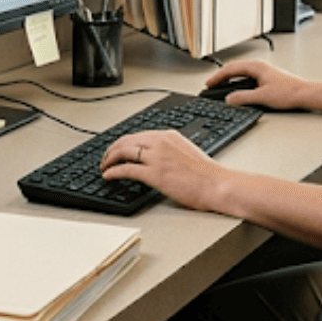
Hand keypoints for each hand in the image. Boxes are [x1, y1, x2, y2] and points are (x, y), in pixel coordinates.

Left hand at [99, 129, 228, 211]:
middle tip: (105, 158)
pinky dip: (113, 171)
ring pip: (122, 152)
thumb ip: (169, 149)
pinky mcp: (154, 174)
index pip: (137, 135)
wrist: (218, 185)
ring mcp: (156, 157)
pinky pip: (126, 170)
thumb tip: (155, 156)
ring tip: (103, 167)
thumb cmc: (208, 174)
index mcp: (168, 135)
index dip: (122, 143)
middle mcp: (160, 142)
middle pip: (125, 141)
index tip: (116, 149)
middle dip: (111, 150)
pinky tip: (108, 175)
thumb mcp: (186, 151)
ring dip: (108, 159)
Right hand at [207, 59, 310, 110]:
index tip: (208, 84)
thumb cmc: (290, 92)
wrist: (306, 95)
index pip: (230, 69)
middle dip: (221, 77)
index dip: (217, 77)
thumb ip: (243, 98)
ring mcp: (264, 72)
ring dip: (229, 79)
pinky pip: (247, 77)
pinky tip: (237, 89)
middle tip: (211, 85)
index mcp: (256, 67)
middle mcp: (259, 67)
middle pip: (234, 68)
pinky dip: (238, 82)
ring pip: (241, 72)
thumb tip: (229, 99)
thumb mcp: (262, 97)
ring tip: (221, 86)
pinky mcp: (268, 78)